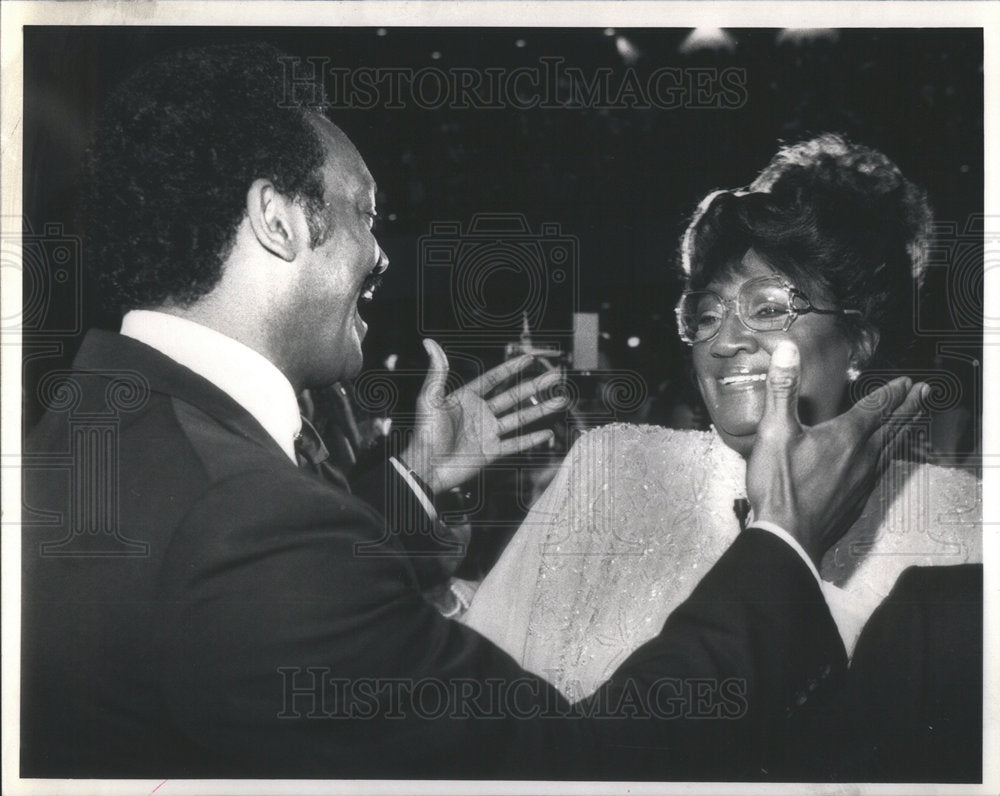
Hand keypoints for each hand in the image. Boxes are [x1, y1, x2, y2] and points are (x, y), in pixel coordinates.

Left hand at [399, 339, 566, 493]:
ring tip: (560, 401)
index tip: (529, 358)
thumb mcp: (430, 398)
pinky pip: (516, 444)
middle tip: (554, 376)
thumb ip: (437, 371)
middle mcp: (480, 414)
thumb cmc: (424, 433)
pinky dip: (532, 439)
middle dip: (535, 386)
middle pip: (513, 396)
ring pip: (520, 418)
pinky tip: (547, 433)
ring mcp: (487, 433)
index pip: (494, 379)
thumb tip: (430, 343)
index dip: (511, 368)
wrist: (426, 467)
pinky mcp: (491, 452)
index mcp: (467, 398)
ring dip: (540, 410)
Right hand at [746, 341, 926, 565]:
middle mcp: (861, 456)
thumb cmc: (781, 487)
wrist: (787, 535)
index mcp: (845, 436)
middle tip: (924, 393)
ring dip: (904, 430)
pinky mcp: (857, 500)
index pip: (876, 407)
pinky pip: (881, 471)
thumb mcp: (774, 430)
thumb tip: (788, 353)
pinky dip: (890, 457)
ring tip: (913, 420)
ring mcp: (862, 480)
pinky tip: (885, 460)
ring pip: (891, 448)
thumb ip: (782, 389)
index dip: (892, 392)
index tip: (906, 382)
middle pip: (892, 426)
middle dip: (908, 407)